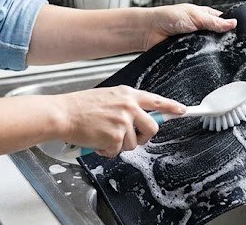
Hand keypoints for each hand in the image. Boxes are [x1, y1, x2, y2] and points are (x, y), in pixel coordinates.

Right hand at [55, 86, 186, 157]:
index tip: (182, 111)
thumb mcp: (108, 98)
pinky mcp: (116, 137)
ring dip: (119, 145)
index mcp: (127, 94)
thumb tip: (139, 118)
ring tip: (104, 136)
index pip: (156, 100)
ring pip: (134, 143)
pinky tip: (97, 141)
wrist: (63, 114)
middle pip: (153, 127)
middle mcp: (129, 106)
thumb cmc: (80, 107)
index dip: (171, 107)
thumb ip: (126, 105)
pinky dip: (107, 150)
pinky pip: (118, 151)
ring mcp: (124, 122)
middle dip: (144, 137)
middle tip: (133, 138)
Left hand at [140, 4, 237, 50]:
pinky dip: (199, 58)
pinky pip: (198, 58)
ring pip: (209, 49)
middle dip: (220, 42)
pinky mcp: (188, 53)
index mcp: (205, 16)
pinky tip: (200, 58)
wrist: (149, 31)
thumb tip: (233, 23)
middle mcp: (201, 29)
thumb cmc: (168, 17)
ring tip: (209, 50)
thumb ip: (214, 22)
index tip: (237, 34)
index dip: (230, 28)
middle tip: (223, 44)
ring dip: (209, 50)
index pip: (223, 22)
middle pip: (218, 38)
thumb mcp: (195, 16)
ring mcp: (195, 42)